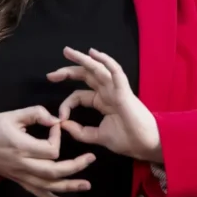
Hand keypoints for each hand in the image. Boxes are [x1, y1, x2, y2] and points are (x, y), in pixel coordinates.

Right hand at [0, 106, 95, 196]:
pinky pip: (36, 193)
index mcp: (22, 147)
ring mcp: (21, 175)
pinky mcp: (19, 180)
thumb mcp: (12, 115)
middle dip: (75, 166)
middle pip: (54, 171)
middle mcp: (23, 165)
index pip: (50, 150)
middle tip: (91, 158)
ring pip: (48, 185)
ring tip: (86, 185)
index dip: (58, 137)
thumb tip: (55, 119)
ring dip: (69, 186)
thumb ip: (35, 114)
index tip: (55, 125)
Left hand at [47, 47, 161, 161]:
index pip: (78, 95)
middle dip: (68, 72)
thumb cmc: (127, 140)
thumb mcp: (98, 136)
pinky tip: (94, 53)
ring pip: (97, 69)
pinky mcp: (124, 91)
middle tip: (51, 74)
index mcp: (101, 102)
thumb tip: (63, 124)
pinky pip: (115, 72)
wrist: (146, 145)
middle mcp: (107, 92)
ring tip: (68, 52)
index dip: (66, 104)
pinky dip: (106, 61)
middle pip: (85, 76)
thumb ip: (80, 131)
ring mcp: (116, 89)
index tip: (59, 117)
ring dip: (82, 59)